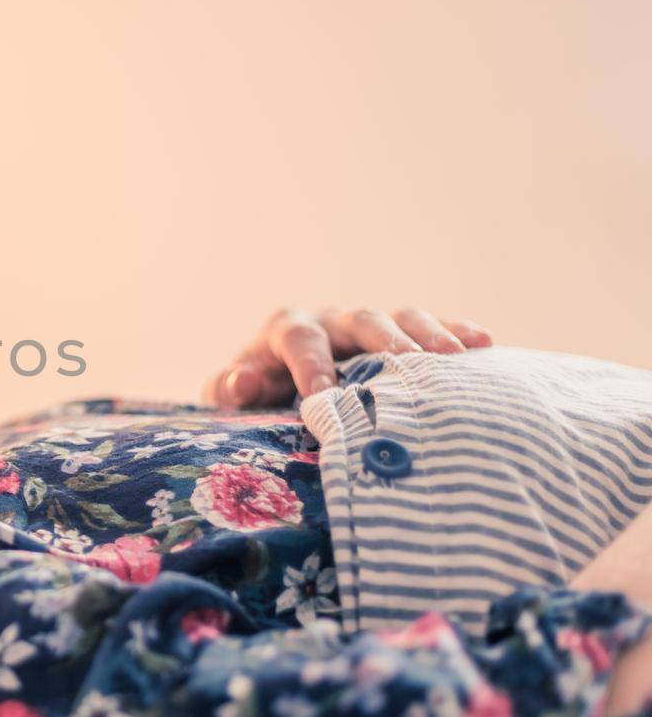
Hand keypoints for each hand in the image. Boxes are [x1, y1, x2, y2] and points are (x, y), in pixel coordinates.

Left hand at [203, 307, 493, 407]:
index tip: (324, 396)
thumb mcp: (233, 395)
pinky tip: (484, 345)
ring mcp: (368, 327)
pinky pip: (431, 328)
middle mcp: (331, 320)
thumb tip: (244, 382)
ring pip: (400, 320)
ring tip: (455, 357)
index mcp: (287, 329)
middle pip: (360, 321)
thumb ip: (231, 389)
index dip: (311, 365)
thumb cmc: (255, 394)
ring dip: (428, 335)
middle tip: (408, 364)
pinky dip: (456, 332)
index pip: (299, 339)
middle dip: (383, 341)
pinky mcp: (399, 338)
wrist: (274, 386)